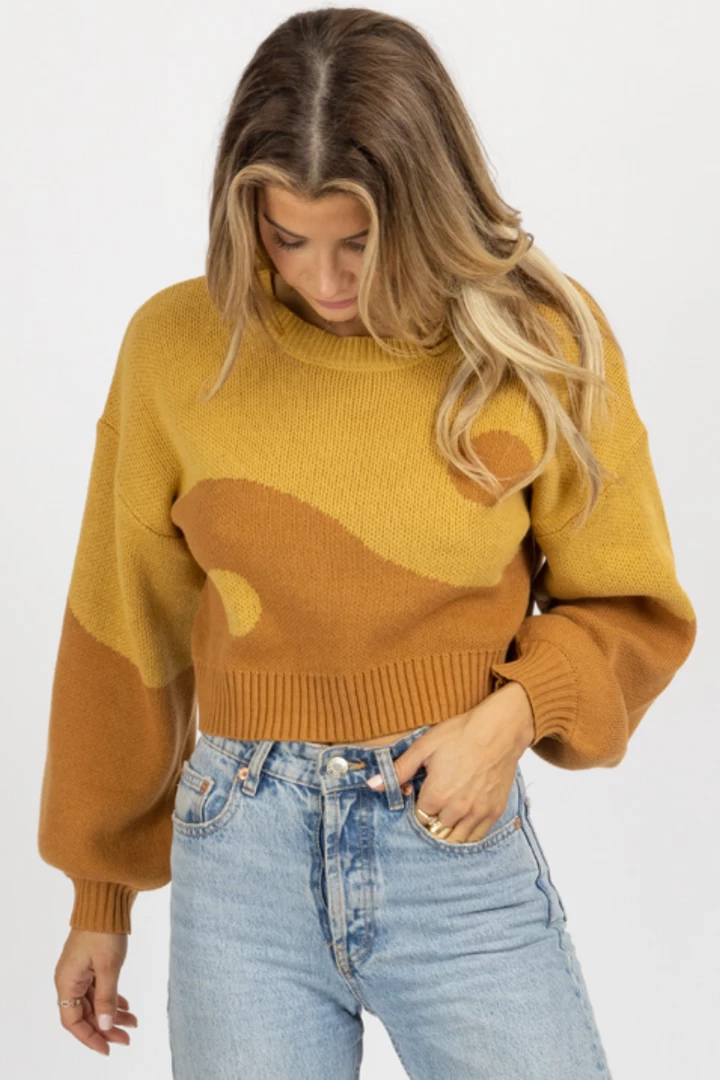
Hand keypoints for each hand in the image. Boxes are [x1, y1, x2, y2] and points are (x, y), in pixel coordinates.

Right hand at [54, 928, 136, 1054]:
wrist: (105, 899)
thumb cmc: (104, 930)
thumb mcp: (108, 966)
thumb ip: (107, 998)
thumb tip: (106, 1026)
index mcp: (67, 982)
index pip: (72, 1021)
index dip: (89, 1037)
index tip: (108, 1048)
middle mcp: (70, 979)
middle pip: (85, 1014)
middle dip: (106, 1028)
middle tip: (127, 1038)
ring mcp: (80, 971)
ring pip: (95, 1002)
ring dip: (112, 1014)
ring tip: (134, 1023)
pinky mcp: (90, 964)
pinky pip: (99, 989)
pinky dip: (113, 999)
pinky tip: (127, 1007)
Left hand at [365, 681, 534, 843]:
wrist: (498, 730)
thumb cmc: (460, 734)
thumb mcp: (424, 747)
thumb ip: (398, 770)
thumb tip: (372, 785)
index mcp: (437, 794)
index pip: (418, 818)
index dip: (417, 809)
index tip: (420, 797)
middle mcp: (457, 809)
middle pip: (435, 830)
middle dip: (430, 821)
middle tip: (432, 805)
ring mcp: (478, 812)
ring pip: (455, 839)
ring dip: (446, 831)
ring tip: (444, 816)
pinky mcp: (494, 812)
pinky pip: (476, 838)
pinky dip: (466, 834)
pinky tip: (461, 823)